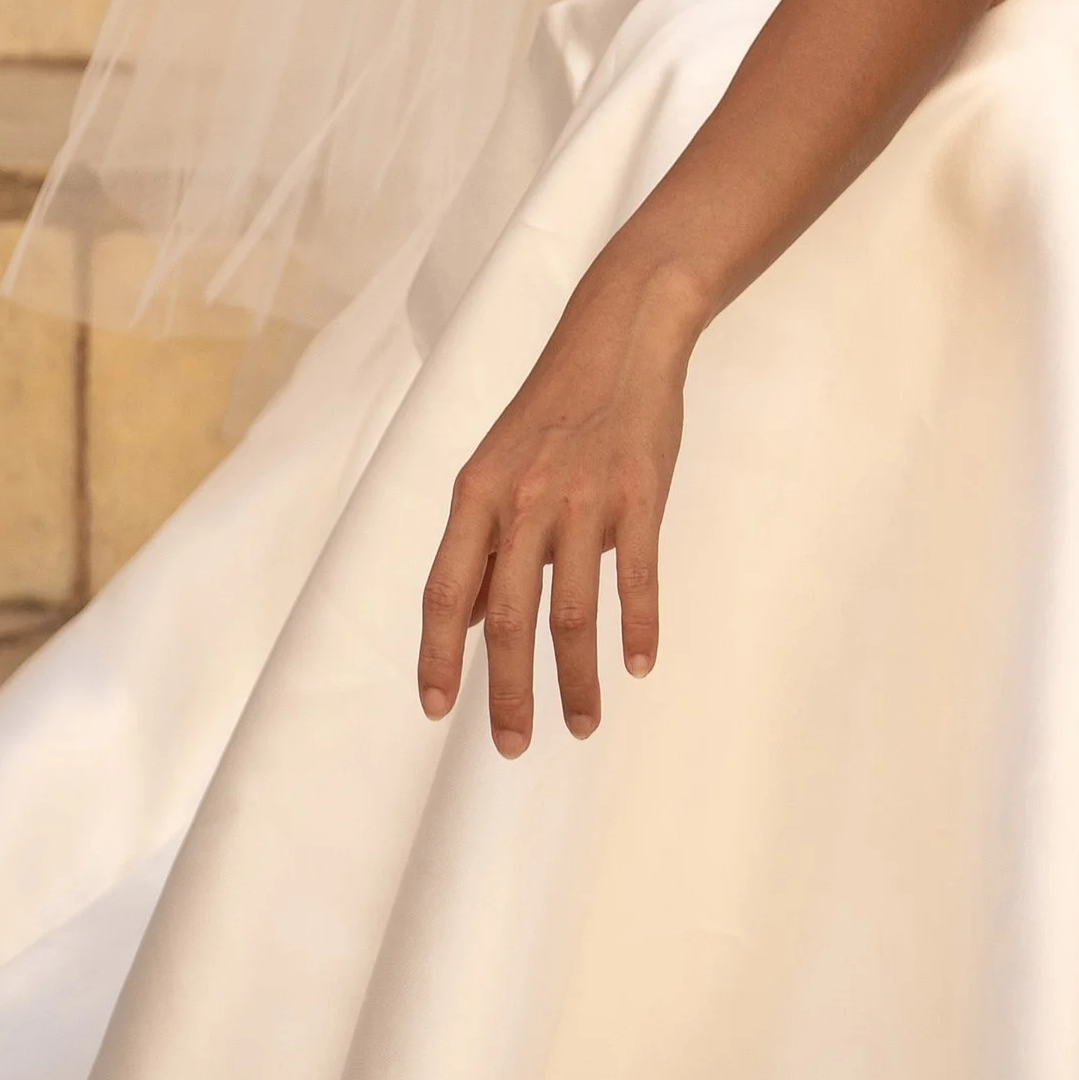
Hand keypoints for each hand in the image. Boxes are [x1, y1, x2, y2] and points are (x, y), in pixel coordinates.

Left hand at [418, 251, 703, 753]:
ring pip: (573, 611)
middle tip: (512, 745)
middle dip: (510, 692)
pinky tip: (637, 664)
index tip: (438, 709)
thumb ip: (484, 540)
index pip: (446, 591)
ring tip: (584, 723)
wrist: (620, 334)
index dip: (439, 655)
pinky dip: (638, 627)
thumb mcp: (499, 462)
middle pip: (511, 618)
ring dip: (577, 680)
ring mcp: (584, 498)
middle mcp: (524, 501)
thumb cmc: (556, 404)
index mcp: (478, 493)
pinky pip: (637, 577)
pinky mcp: (641, 494)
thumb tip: (472, 619)